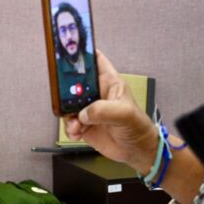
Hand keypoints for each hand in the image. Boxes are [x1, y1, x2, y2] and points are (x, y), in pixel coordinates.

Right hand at [64, 51, 157, 172]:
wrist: (136, 152)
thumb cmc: (138, 127)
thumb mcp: (124, 114)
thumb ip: (103, 110)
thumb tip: (83, 113)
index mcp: (108, 82)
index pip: (94, 60)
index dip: (82, 54)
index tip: (67, 52)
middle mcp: (96, 93)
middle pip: (73, 83)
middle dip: (65, 91)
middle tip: (65, 100)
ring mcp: (88, 109)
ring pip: (67, 105)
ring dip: (68, 115)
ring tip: (77, 125)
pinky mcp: (83, 124)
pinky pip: (68, 122)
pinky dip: (70, 128)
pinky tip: (78, 133)